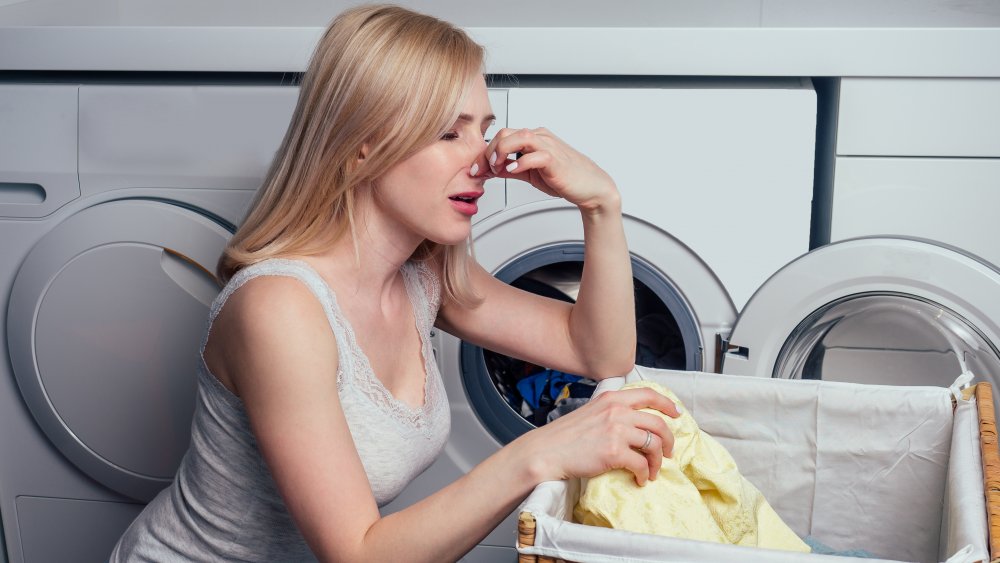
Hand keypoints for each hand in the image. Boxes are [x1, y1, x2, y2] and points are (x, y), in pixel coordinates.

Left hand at [485, 128, 618, 212]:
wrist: (589, 186)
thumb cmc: (564, 177)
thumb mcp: (530, 173)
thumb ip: (511, 168)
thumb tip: (492, 169)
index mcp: (534, 138)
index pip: (502, 136)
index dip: (485, 152)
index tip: (476, 168)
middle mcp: (540, 138)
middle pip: (505, 133)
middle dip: (488, 152)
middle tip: (482, 169)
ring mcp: (548, 146)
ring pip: (518, 137)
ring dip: (501, 152)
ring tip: (496, 168)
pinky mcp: (555, 159)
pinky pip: (534, 155)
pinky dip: (520, 162)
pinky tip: (513, 170)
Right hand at [517, 387, 679, 486]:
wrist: (546, 451)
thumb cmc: (565, 436)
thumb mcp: (591, 412)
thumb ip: (611, 411)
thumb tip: (634, 423)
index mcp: (612, 398)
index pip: (649, 394)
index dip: (667, 404)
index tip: (677, 414)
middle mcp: (617, 411)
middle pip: (658, 422)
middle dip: (669, 440)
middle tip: (668, 452)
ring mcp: (616, 430)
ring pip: (653, 444)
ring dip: (657, 461)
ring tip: (653, 471)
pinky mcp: (614, 452)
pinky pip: (641, 464)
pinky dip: (645, 474)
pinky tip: (640, 480)